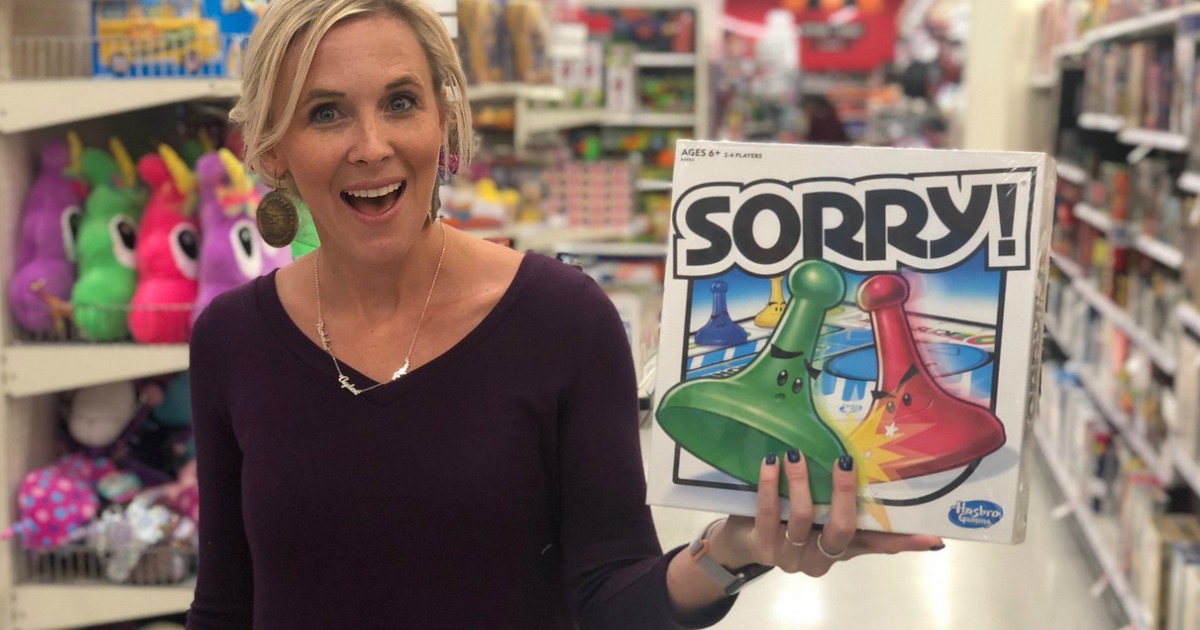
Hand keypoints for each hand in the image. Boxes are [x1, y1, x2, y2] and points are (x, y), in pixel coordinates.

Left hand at [707, 450, 943, 576]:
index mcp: (840, 550)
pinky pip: (770, 512)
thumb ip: (842, 502)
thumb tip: (865, 467)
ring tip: (795, 454)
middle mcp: (820, 559)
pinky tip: (771, 464)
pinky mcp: (764, 547)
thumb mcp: (818, 513)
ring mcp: (791, 556)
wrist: (742, 539)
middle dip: (844, 493)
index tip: (931, 535)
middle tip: (843, 462)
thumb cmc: (787, 520)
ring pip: (803, 518)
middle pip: (842, 530)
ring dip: (800, 482)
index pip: (877, 546)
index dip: (903, 541)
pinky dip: (771, 485)